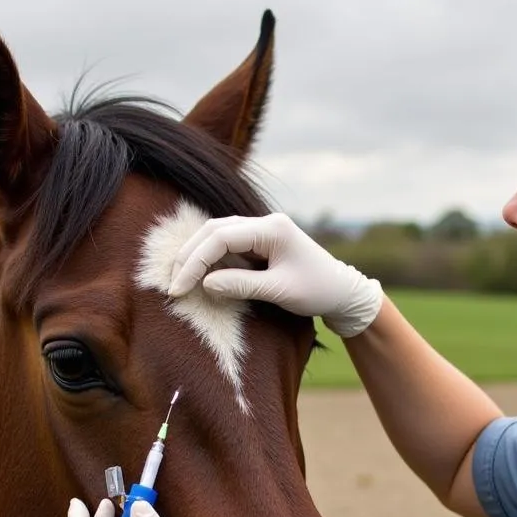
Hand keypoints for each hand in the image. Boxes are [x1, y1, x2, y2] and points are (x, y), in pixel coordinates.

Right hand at [167, 212, 383, 337]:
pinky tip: (199, 276)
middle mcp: (265, 223)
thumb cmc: (318, 291)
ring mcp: (263, 231)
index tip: (180, 288)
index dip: (195, 262)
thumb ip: (242, 285)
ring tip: (179, 280)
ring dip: (196, 255)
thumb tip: (206, 284)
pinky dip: (211, 259)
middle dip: (189, 256)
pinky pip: (228, 246)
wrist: (343, 292)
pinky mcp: (261, 243)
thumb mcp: (279, 291)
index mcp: (272, 228)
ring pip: (218, 235)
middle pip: (213, 230)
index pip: (220, 238)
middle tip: (173, 284)